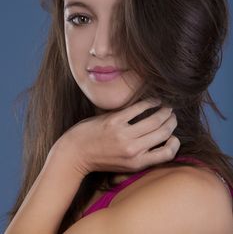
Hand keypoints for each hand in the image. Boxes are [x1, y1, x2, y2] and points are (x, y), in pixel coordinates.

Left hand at [52, 99, 179, 176]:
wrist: (76, 153)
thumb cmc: (101, 158)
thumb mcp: (124, 165)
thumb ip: (142, 156)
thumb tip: (160, 142)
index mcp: (137, 163)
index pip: (167, 153)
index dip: (175, 143)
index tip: (174, 135)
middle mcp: (132, 150)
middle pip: (163, 133)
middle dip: (172, 122)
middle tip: (172, 116)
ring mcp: (123, 134)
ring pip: (154, 120)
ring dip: (164, 111)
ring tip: (167, 107)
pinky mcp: (114, 121)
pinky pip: (139, 108)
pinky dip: (150, 102)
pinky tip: (154, 100)